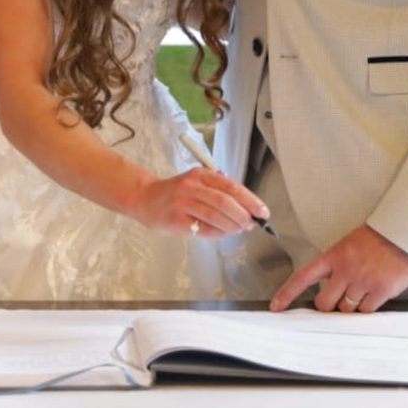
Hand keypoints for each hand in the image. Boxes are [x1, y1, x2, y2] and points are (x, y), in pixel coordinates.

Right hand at [132, 168, 268, 237]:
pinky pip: (203, 229)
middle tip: (252, 223)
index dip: (251, 200)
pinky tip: (224, 233)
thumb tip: (247, 210)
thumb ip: (219, 193)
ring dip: (233, 225)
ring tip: (240, 229)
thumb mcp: (197, 183)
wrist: (145, 199)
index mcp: (201, 175)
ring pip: (215, 216)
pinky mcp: (176, 220)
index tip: (262, 211)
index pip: (232, 186)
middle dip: (243, 215)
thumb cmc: (175, 193)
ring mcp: (182, 203)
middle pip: (225, 201)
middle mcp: (191, 186)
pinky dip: (218, 233)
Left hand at [269, 226, 407, 312]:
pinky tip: (376, 292)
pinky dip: (369, 306)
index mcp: (335, 255)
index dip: (287, 294)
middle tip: (338, 298)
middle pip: (324, 303)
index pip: (303, 277)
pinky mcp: (381, 291)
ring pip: (346, 309)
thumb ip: (339, 264)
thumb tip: (332, 285)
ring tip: (363, 288)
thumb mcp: (352, 243)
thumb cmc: (382, 236)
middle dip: (329, 304)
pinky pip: (366, 311)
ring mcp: (363, 281)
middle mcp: (346, 270)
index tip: (276, 306)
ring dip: (351, 305)